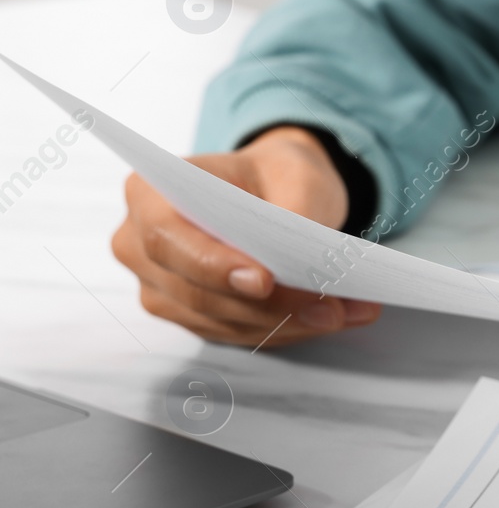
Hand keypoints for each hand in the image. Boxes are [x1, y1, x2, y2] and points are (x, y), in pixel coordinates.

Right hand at [112, 126, 381, 347]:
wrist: (277, 190)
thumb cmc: (275, 175)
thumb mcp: (297, 174)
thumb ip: (296, 211)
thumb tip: (308, 263)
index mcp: (150, 192)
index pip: (168, 239)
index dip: (213, 266)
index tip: (264, 281)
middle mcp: (140, 244)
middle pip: (198, 292)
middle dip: (271, 306)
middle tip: (333, 307)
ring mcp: (160, 286)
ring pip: (222, 322)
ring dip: (288, 323)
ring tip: (347, 311)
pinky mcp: (190, 315)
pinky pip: (237, 333)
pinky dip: (287, 329)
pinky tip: (331, 317)